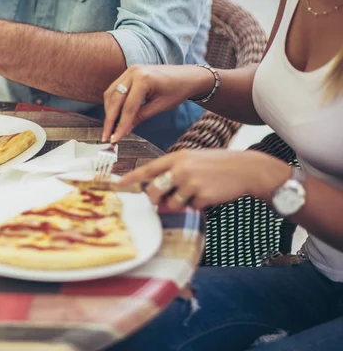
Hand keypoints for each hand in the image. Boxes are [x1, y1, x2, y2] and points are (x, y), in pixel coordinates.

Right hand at [102, 65, 214, 141]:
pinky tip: (113, 116)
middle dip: (109, 120)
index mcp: (143, 79)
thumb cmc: (178, 90)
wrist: (187, 76)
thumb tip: (124, 130)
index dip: (120, 125)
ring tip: (109, 128)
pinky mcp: (128, 73)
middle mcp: (133, 72)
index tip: (115, 139)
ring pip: (111, 94)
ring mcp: (129, 71)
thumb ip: (140, 117)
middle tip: (106, 136)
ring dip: (108, 111)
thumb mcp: (160, 106)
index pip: (128, 107)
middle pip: (115, 100)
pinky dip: (112, 103)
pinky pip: (115, 89)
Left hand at [120, 150, 290, 208]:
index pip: (148, 168)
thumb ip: (174, 171)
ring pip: (171, 203)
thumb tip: (156, 190)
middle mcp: (180, 168)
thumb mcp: (193, 159)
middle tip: (162, 199)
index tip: (119, 184)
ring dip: (180, 203)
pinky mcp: (201, 195)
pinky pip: (190, 208)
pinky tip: (209, 194)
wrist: (246, 168)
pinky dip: (198, 205)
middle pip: (154, 190)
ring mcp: (190, 182)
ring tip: (196, 192)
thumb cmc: (217, 166)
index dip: (132, 178)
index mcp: (177, 157)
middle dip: (155, 199)